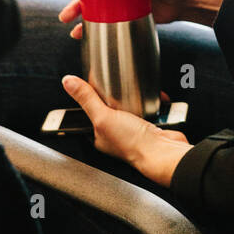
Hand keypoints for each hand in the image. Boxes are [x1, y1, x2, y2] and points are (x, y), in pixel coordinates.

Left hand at [61, 75, 191, 186]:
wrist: (164, 151)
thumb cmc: (133, 145)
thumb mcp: (103, 117)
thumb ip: (86, 99)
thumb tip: (69, 82)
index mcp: (99, 135)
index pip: (89, 111)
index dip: (90, 96)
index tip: (93, 83)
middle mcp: (116, 132)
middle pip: (112, 104)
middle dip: (117, 94)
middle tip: (119, 87)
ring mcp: (134, 127)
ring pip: (132, 103)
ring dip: (137, 97)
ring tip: (138, 94)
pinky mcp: (151, 122)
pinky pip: (150, 105)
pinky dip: (153, 100)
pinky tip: (153, 99)